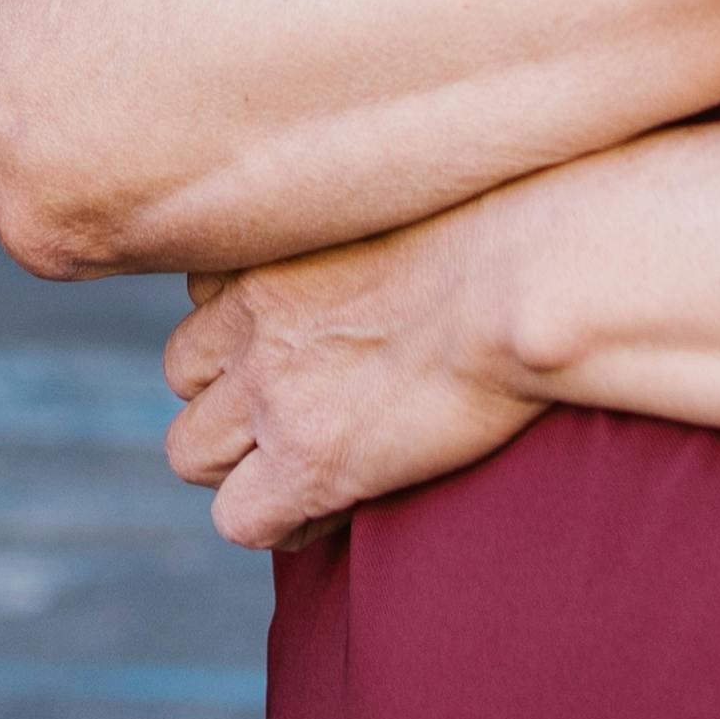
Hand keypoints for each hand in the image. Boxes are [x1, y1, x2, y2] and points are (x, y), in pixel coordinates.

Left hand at [163, 206, 545, 548]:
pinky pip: (239, 521)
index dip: (247, 331)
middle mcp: (253, 316)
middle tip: (301, 416)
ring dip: (240, 466)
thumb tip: (403, 236)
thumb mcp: (416, 193)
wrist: (536, 275)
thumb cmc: (517, 223)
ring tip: (310, 471)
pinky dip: (281, 524)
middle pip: (183, 374)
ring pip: (190, 452)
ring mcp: (273, 391)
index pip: (204, 293)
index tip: (302, 347)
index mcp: (275, 245)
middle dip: (229, 401)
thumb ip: (376, 225)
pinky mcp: (310, 460)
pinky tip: (337, 511)